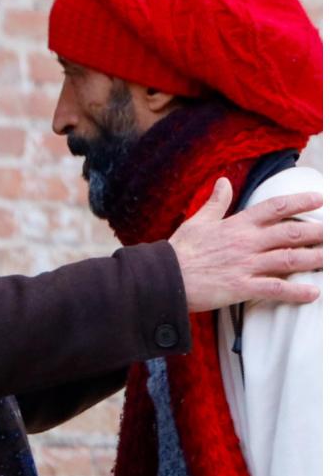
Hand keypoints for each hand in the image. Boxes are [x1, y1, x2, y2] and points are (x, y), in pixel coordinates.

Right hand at [168, 180, 322, 312]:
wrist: (162, 278)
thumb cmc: (179, 251)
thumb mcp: (197, 221)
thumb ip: (215, 203)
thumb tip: (223, 182)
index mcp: (236, 225)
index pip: (274, 207)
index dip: (300, 201)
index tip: (320, 199)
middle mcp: (246, 242)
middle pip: (290, 232)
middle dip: (317, 231)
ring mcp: (246, 265)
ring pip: (289, 258)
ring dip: (315, 258)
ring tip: (329, 258)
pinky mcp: (241, 287)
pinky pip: (275, 289)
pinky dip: (296, 292)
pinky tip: (313, 293)